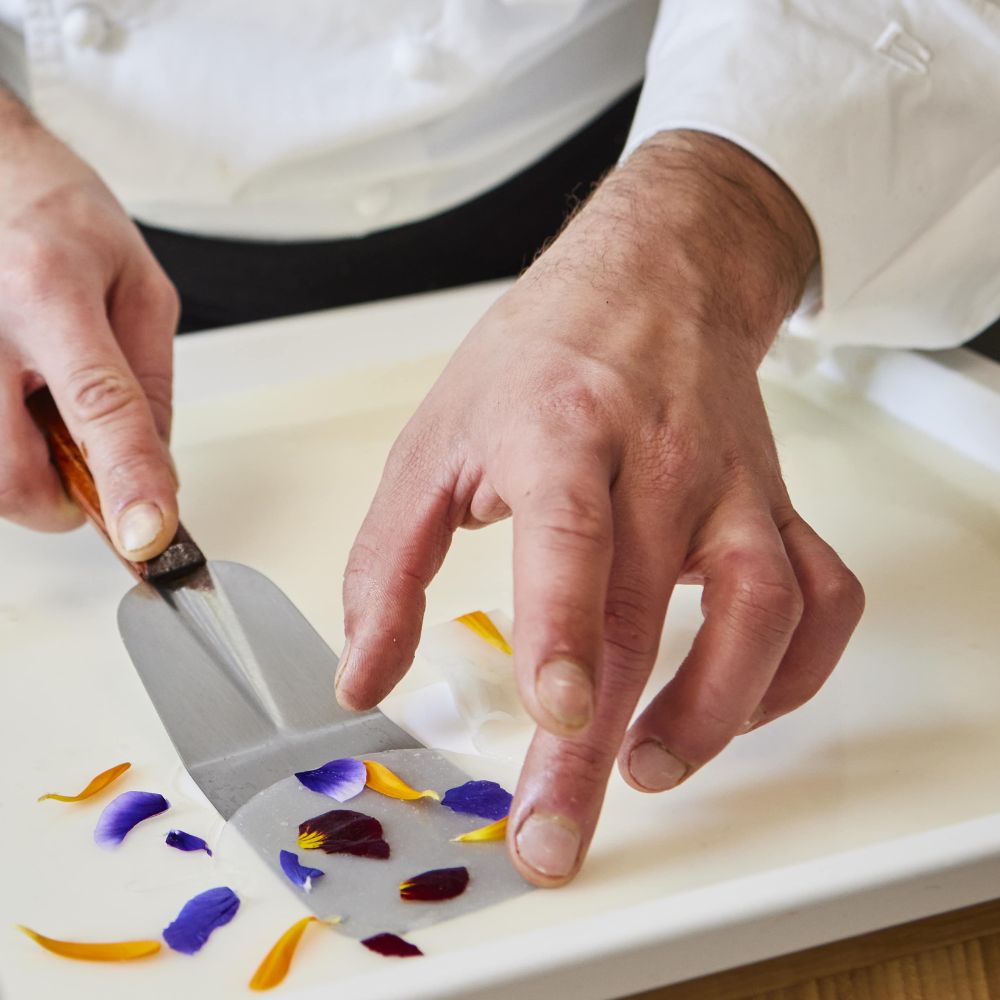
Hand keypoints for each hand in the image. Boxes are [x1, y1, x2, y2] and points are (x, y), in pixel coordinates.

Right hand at [0, 91, 178, 557]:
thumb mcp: (140, 286)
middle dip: (59, 503)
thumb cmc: (59, 214)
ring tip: (39, 407)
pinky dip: (1, 444)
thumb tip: (156, 469)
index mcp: (49, 290)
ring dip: (22, 472)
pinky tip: (13, 397)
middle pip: (10, 470)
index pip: (99, 406)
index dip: (127, 480)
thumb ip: (151, 383)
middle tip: (84, 475)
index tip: (148, 534)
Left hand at [338, 130, 863, 884]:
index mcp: (560, 431)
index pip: (572, 530)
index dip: (565, 623)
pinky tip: (738, 706)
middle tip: (556, 836)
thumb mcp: (432, 442)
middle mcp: (660, 462)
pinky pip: (821, 596)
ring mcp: (731, 486)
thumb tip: (363, 677)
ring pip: (765, 607)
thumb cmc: (539, 357)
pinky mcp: (774, 505)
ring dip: (719, 709)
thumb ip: (388, 564)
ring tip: (652, 768)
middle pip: (644, 612)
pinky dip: (793, 670)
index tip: (554, 711)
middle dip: (601, 742)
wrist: (653, 279)